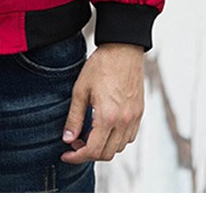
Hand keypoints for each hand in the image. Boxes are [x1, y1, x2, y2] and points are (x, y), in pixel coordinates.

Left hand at [61, 42, 144, 162]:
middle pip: (107, 154)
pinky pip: (129, 137)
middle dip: (88, 153)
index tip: (66, 154)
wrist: (123, 48)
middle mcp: (124, 121)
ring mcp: (134, 118)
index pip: (93, 151)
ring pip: (119, 147)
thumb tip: (68, 139)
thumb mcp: (80, 89)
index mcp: (108, 116)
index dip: (77, 157)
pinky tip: (105, 128)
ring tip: (89, 135)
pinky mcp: (139, 112)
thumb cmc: (101, 65)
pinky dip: (116, 139)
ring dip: (103, 147)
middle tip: (75, 143)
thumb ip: (74, 117)